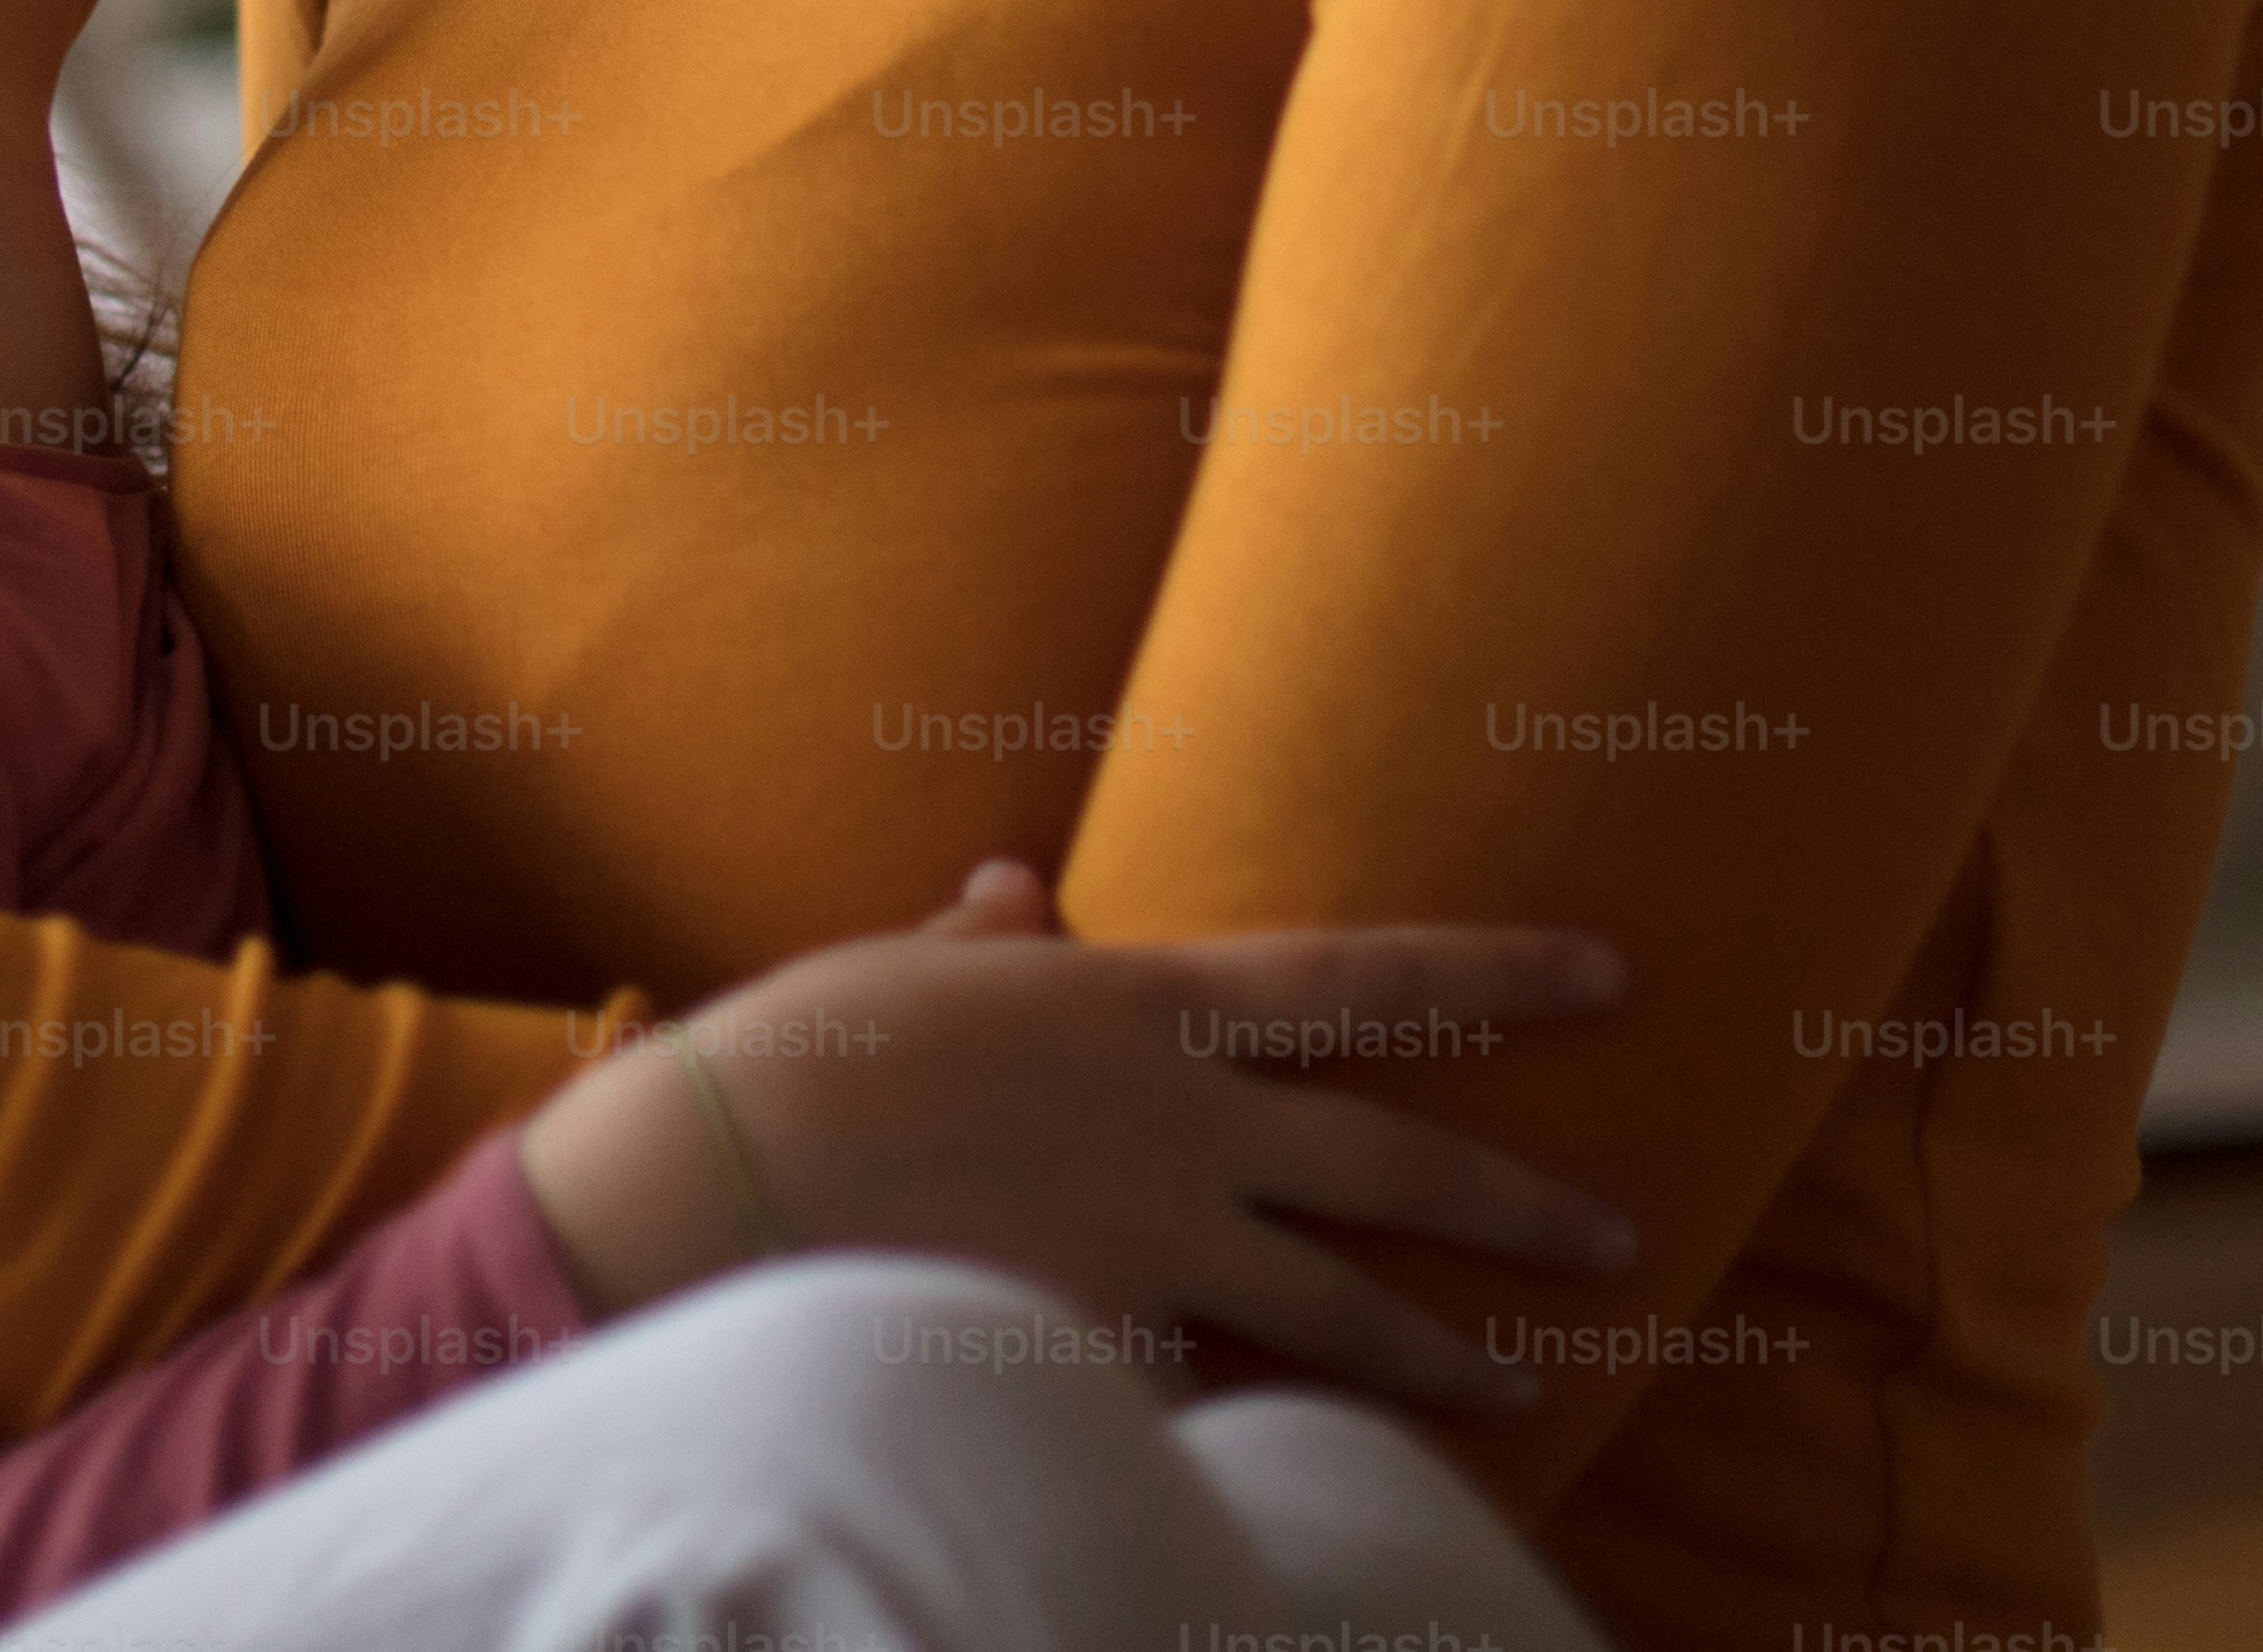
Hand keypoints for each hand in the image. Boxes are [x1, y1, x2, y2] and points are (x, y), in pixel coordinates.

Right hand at [511, 862, 1635, 1420]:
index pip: (1365, 974)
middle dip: (1523, 1199)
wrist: (727, 1175)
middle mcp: (1182, 1122)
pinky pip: (1212, 1387)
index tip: (1608, 974)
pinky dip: (1256, 1419)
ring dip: (1452, 1349)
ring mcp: (1156, 1243)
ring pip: (1350, 1305)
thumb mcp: (904, 969)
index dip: (1496, 973)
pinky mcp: (1113, 1342)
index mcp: (1140, 1000)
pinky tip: (1304, 1460)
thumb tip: (1017, 889)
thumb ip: (985, 940)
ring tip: (1531, 1381)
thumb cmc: (803, 1051)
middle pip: (1398, 1159)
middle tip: (1621, 1232)